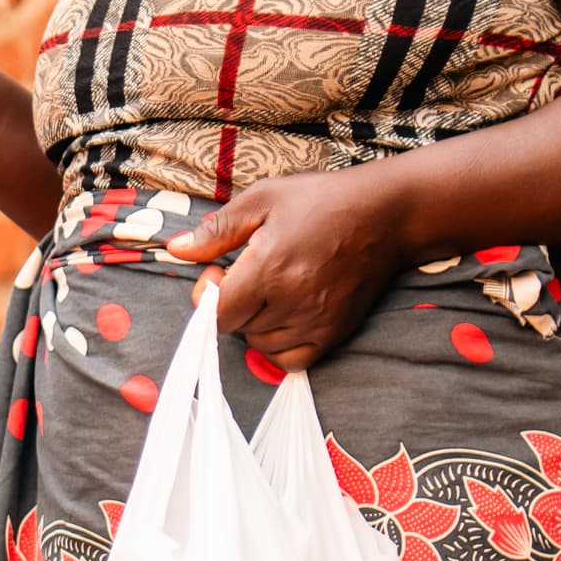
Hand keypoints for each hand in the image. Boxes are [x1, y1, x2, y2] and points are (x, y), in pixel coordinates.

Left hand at [161, 164, 419, 369]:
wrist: (384, 215)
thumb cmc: (321, 201)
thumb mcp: (263, 200)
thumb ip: (217, 230)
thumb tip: (176, 249)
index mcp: (269, 268)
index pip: (218, 311)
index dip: (209, 294)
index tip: (220, 270)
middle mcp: (292, 301)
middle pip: (236, 327)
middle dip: (233, 303)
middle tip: (249, 273)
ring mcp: (315, 322)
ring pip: (260, 345)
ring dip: (255, 323)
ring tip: (271, 290)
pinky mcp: (334, 333)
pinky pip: (291, 361)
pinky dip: (280, 345)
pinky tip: (285, 316)